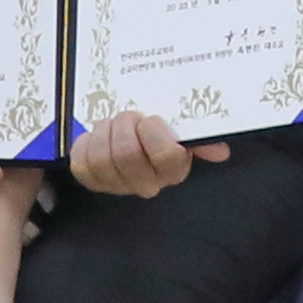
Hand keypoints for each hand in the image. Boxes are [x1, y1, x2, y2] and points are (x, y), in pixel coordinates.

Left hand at [72, 108, 210, 196]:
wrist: (132, 140)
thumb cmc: (158, 133)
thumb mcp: (183, 132)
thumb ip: (201, 138)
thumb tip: (220, 151)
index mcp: (172, 170)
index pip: (165, 155)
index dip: (153, 132)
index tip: (150, 120)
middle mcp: (146, 184)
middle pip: (127, 154)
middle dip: (124, 125)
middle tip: (128, 116)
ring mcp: (117, 185)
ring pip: (101, 157)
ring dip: (104, 132)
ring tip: (112, 125)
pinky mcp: (92, 181)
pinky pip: (81, 163)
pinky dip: (85, 144)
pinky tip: (95, 138)